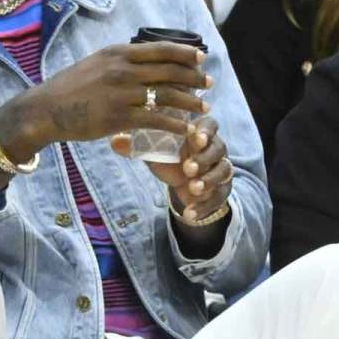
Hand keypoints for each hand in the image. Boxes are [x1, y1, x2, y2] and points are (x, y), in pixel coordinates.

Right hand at [0, 42, 210, 160]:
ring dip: (190, 101)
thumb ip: (119, 62)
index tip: (201, 57)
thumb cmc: (69, 88)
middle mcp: (122, 70)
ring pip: (167, 95)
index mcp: (117, 53)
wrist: (46, 110)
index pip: (160, 49)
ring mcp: (121, 94)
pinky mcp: (118, 118)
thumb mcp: (95, 64)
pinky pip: (155, 120)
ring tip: (204, 107)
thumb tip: (142, 60)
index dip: (185, 53)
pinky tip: (187, 128)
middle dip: (194, 77)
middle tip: (209, 84)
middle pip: (169, 71)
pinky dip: (175, 124)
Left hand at [114, 115, 230, 221]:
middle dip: (204, 158)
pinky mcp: (221, 189)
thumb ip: (136, 145)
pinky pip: (220, 197)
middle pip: (219, 148)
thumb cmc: (169, 156)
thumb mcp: (153, 150)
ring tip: (192, 188)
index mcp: (199, 132)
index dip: (204, 131)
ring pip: (224, 171)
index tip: (193, 138)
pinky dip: (205, 206)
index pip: (209, 124)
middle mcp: (214, 148)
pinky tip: (190, 214)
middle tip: (188, 167)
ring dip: (208, 180)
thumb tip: (115, 141)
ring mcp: (220, 168)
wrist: (182, 181)